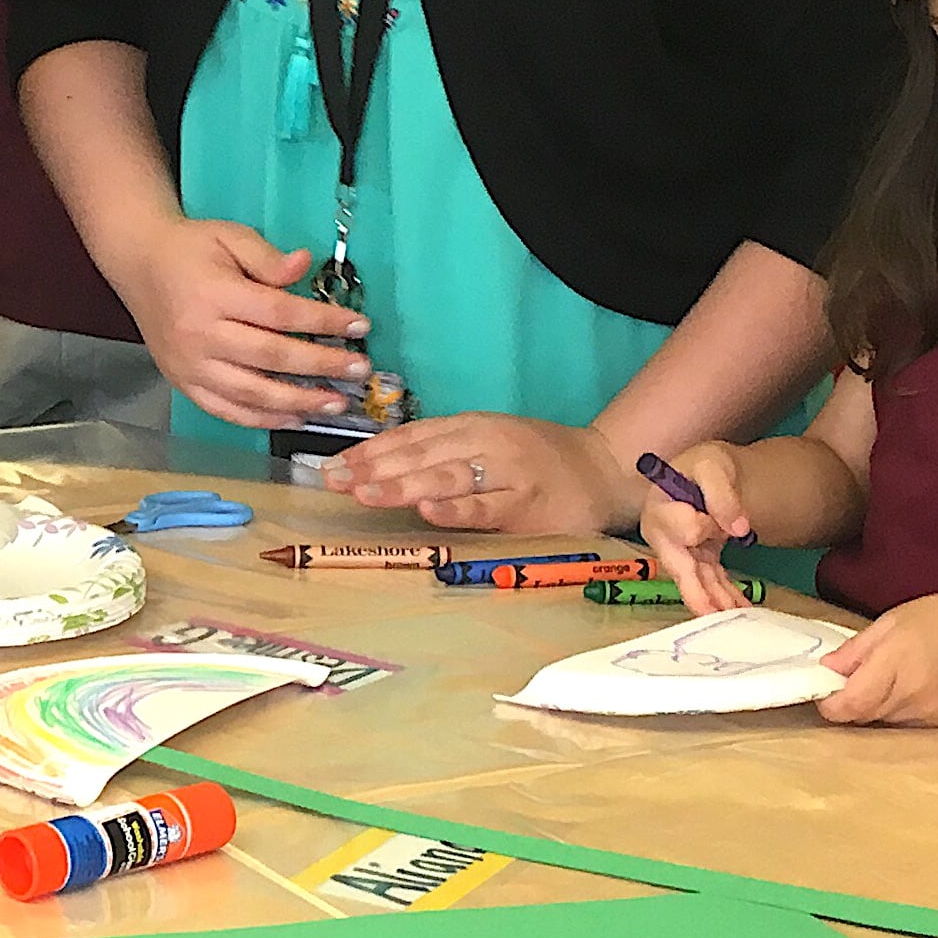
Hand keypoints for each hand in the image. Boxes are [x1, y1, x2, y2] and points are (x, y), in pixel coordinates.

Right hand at [108, 218, 367, 426]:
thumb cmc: (190, 249)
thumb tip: (304, 265)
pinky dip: (262, 419)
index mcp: (214, 294)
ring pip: (251, 393)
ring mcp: (189, 365)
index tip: (359, 326)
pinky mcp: (183, 383)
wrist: (138, 263)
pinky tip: (294, 417)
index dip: (323, 322)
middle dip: (321, 366)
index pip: (279, 314)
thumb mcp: (230, 236)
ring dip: (298, 402)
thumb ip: (268, 257)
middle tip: (359, 370)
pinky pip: (226, 410)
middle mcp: (200, 335)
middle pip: (270, 357)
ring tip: (335, 402)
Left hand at [327, 412, 632, 535]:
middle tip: (334, 481)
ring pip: (447, 477)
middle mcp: (486, 442)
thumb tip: (379, 468)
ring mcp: (507, 473)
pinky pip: (486, 507)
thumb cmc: (538, 462)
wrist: (605, 471)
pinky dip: (456, 508)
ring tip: (366, 493)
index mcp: (471, 426)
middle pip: (421, 454)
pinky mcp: (527, 505)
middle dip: (374, 467)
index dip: (370, 451)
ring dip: (403, 485)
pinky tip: (427, 511)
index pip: (411, 437)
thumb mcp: (488, 445)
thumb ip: (443, 454)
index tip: (333, 466)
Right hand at [637, 441, 756, 610]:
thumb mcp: (712, 464)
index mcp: (659, 506)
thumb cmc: (705, 466)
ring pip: (698, 581)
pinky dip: (726, 597)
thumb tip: (737, 527)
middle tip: (711, 612)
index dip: (700, 528)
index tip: (718, 520)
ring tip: (734, 618)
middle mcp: (664, 535)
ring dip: (715, 602)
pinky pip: (712, 583)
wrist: (713, 475)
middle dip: (696, 591)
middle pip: (679, 566)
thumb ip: (721, 491)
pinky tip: (740, 610)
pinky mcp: (700, 562)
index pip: (679, 527)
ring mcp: (682, 552)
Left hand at [818, 595, 937, 724]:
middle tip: (849, 679)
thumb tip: (826, 669)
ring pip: (881, 721)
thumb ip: (856, 650)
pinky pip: (902, 723)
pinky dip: (893, 710)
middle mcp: (911, 694)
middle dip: (848, 702)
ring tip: (882, 679)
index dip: (830, 703)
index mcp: (895, 663)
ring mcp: (927, 712)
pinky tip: (903, 688)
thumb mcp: (891, 621)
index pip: (851, 704)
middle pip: (862, 715)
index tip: (823, 690)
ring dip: (871, 707)